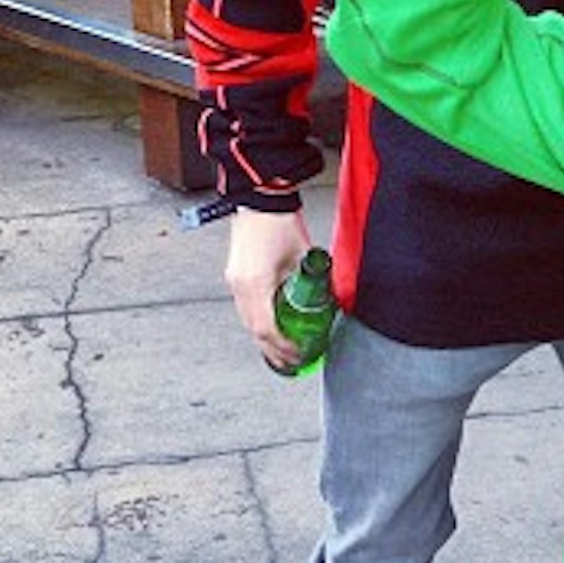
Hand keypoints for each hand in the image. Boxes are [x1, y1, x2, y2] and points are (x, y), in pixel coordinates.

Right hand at [224, 207, 314, 369]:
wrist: (260, 200)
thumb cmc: (280, 222)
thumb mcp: (304, 257)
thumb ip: (314, 282)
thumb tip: (329, 301)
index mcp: (256, 283)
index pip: (266, 328)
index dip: (282, 346)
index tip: (298, 354)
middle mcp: (240, 286)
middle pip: (253, 330)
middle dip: (272, 350)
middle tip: (291, 362)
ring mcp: (234, 281)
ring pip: (247, 321)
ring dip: (264, 338)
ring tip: (282, 350)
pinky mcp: (235, 276)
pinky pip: (245, 308)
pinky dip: (259, 322)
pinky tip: (271, 327)